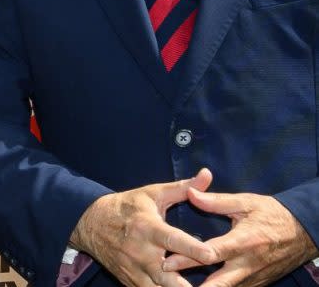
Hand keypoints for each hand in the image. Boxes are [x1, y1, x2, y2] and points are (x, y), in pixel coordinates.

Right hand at [70, 168, 215, 286]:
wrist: (90, 223)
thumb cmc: (126, 207)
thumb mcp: (152, 194)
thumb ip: (182, 188)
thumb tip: (207, 175)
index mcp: (147, 227)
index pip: (172, 239)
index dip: (192, 248)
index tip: (211, 254)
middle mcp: (140, 251)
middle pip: (166, 275)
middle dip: (184, 284)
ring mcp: (134, 269)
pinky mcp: (130, 281)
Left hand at [161, 187, 317, 286]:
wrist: (303, 232)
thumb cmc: (273, 214)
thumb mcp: (246, 202)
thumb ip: (216, 201)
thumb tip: (189, 192)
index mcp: (244, 241)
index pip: (213, 254)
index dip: (188, 258)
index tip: (167, 261)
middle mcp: (248, 264)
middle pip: (219, 282)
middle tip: (171, 283)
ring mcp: (254, 276)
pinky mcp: (258, 283)